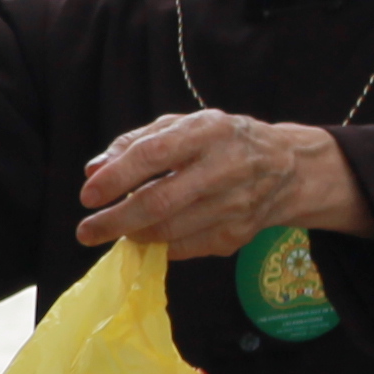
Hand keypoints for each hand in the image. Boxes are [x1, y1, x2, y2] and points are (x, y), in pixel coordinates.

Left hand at [75, 111, 370, 257]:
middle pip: (160, 202)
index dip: (117, 177)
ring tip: (114, 230)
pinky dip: (158, 246)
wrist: (287, 168)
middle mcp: (225, 168)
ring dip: (133, 235)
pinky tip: (145, 238)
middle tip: (86, 231)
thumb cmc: (221, 141)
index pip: (154, 154)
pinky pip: (185, 248)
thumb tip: (93, 170)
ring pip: (170, 231)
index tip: (88, 195)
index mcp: (208, 132)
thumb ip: (136, 142)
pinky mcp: (238, 235)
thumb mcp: (183, 126)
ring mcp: (235, 205)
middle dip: (116, 220)